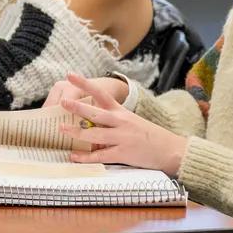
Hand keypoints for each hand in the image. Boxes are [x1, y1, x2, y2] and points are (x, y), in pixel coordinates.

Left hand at [58, 73, 187, 175]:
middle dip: (77, 108)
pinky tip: (74, 156)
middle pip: (95, 113)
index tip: (70, 75)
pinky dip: (85, 157)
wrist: (170, 150)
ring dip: (76, 132)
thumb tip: (88, 121)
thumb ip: (111, 120)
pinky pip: (100, 156)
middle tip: (62, 102)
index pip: (101, 94)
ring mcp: (122, 138)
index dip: (85, 84)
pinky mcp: (123, 154)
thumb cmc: (149, 135)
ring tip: (61, 130)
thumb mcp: (131, 120)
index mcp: (121, 112)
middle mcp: (120, 122)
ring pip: (94, 134)